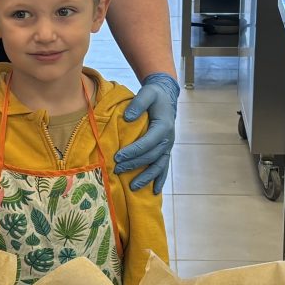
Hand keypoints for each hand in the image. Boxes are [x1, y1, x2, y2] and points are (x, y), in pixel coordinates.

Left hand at [115, 72, 178, 192]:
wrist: (166, 97)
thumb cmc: (154, 96)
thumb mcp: (147, 93)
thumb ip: (138, 104)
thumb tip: (127, 118)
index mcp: (163, 126)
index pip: (148, 142)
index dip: (133, 151)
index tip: (118, 157)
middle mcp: (168, 139)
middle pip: (150, 156)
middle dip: (134, 165)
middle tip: (117, 170)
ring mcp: (168, 147)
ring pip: (158, 166)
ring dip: (146, 178)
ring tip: (132, 187)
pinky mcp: (165, 151)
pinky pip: (164, 168)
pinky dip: (159, 180)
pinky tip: (154, 191)